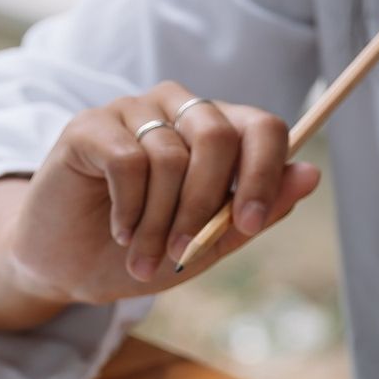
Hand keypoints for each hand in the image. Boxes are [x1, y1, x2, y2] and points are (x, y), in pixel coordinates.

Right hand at [0, 81, 319, 303]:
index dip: (265, 174)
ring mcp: (132, 111)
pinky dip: (129, 208)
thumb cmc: (139, 252)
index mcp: (216, 132)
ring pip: (171, 156)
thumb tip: (310, 175)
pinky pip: (129, 160)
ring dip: (159, 222)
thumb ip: (255, 213)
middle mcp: (178, 110)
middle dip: (204, 206)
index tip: (251, 225)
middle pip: (217, 136)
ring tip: (142, 256)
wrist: (67, 268)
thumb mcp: (207, 244)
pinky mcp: (90, 125)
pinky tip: (120, 231)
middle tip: (182, 252)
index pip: (262, 126)